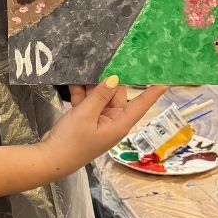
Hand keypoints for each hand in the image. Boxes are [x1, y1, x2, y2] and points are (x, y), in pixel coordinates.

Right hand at [40, 76, 167, 178]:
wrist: (51, 158)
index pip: (141, 104)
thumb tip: (114, 78)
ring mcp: (99, 119)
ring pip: (100, 95)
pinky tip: (73, 79)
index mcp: (119, 123)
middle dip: (108, 79)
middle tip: (103, 58)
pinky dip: (81, 92)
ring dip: (91, 85)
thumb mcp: (85, 115)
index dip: (153, 91)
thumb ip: (100, 95)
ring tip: (84, 66)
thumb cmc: (72, 141)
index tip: (166, 78)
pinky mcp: (86, 119)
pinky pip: (87, 101)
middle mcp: (112, 120)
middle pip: (117, 93)